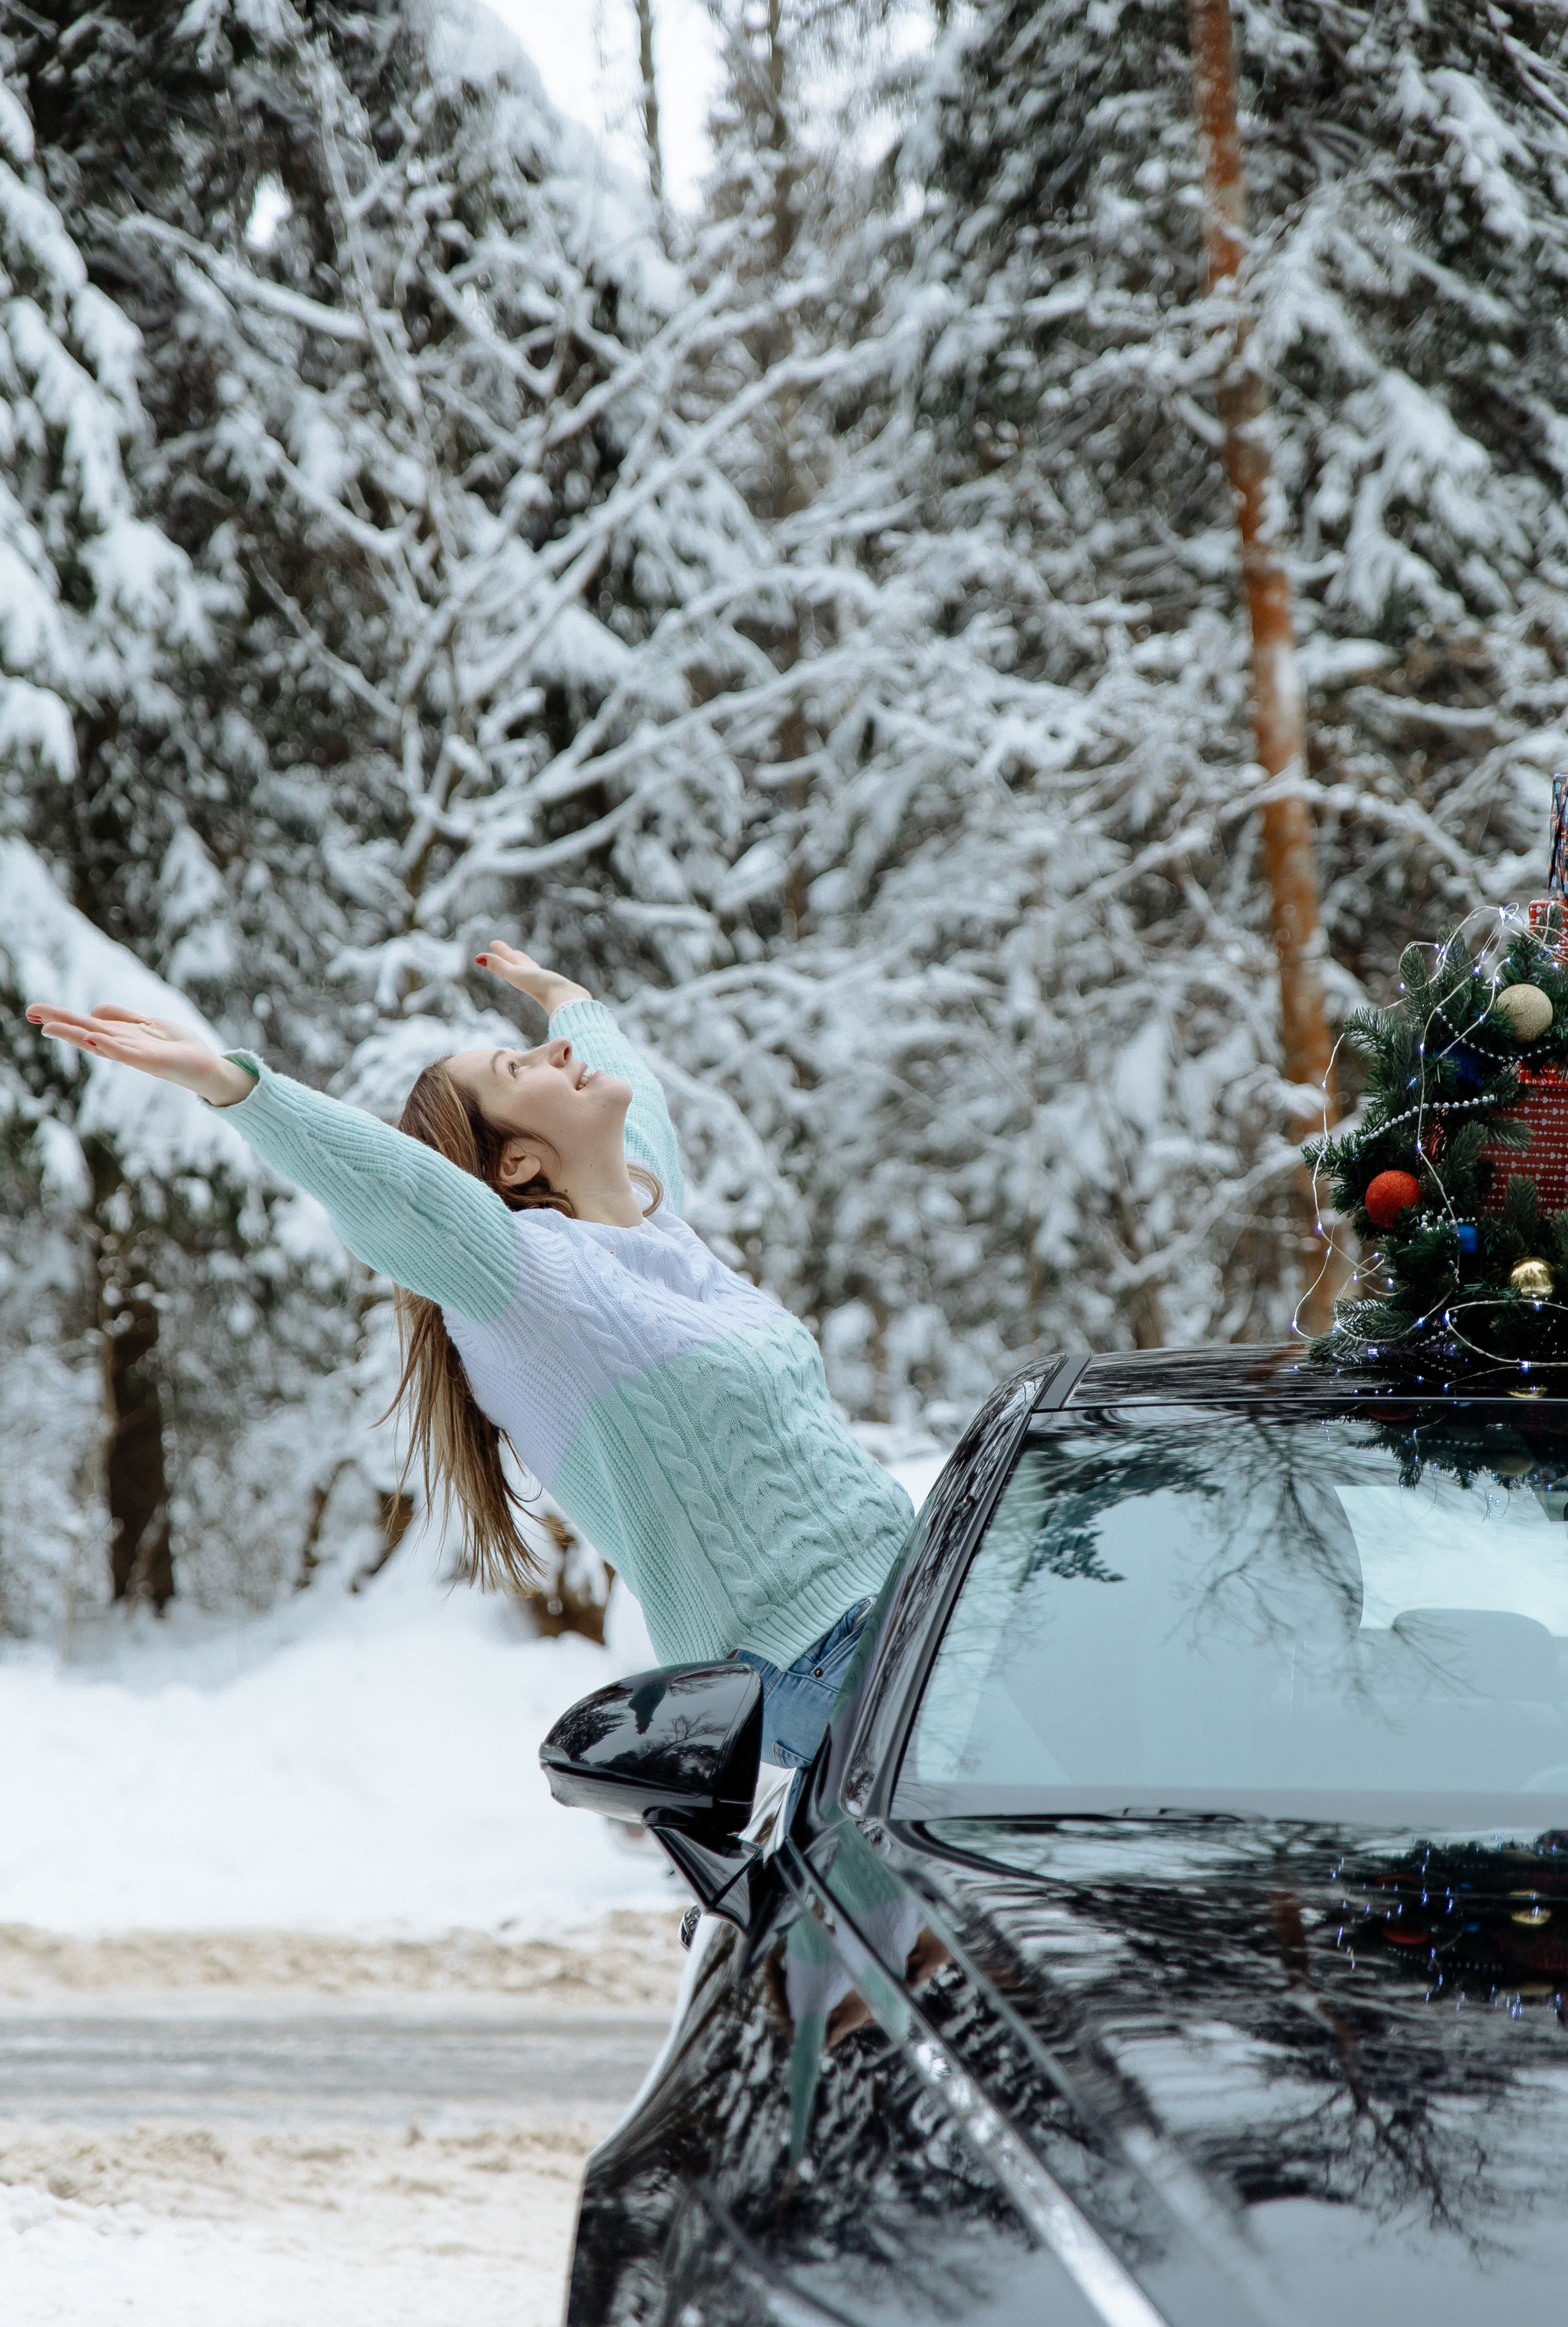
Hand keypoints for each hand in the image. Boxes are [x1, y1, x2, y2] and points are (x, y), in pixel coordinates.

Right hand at [24, 1003, 254, 1106]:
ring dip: (75, 1034)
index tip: (35, 1012)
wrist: (206, 1067)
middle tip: (30, 1013)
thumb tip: (94, 1010)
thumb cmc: (177, 1047)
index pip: (85, 1023)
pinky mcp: (150, 1061)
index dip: (62, 1017)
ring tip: (50, 1027)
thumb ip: (122, 1017)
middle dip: (59, 1022)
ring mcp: (134, 1054)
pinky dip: (109, 1045)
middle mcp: (122, 1046)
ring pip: (99, 1041)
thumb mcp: (147, 1024)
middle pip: (85, 1031)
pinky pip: (126, 1053)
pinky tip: (93, 1038)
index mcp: (120, 1035)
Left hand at [474, 939, 590, 1016]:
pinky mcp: (555, 984)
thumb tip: (477, 958)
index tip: (493, 943)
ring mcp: (542, 981)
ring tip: (520, 956)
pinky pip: (544, 974)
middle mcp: (529, 978)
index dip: (500, 951)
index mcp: (519, 975)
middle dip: (508, 955)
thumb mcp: (517, 974)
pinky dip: (539, 969)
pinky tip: (544, 973)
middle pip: (516, 962)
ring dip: (523, 961)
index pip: (507, 960)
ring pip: (529, 967)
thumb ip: (499, 967)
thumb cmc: (541, 987)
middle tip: (500, 946)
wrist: (566, 1002)